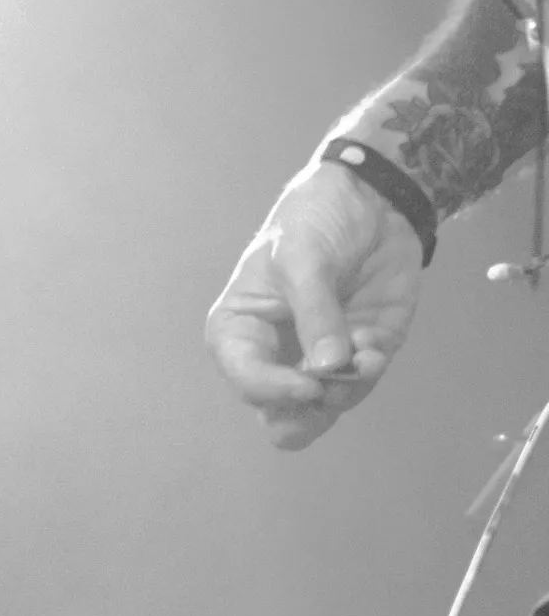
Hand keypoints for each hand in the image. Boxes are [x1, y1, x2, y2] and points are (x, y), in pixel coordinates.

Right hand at [207, 162, 423, 448]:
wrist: (375, 198)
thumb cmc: (316, 217)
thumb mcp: (303, 256)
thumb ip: (315, 314)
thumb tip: (327, 369)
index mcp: (241, 330)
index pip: (246, 380)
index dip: (274, 390)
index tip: (308, 384)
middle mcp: (275, 354)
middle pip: (278, 417)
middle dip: (305, 412)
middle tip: (326, 389)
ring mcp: (319, 358)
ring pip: (322, 412)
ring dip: (345, 390)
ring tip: (363, 357)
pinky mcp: (361, 354)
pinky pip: (360, 386)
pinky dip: (368, 374)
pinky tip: (374, 350)